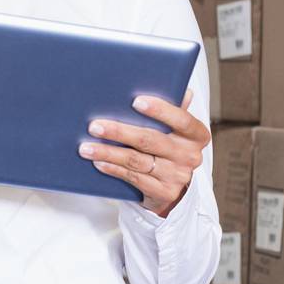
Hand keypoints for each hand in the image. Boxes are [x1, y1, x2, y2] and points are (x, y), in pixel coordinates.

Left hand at [79, 91, 209, 216]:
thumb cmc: (168, 149)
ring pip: (137, 161)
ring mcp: (177, 176)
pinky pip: (133, 178)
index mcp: (196, 135)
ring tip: (86, 147)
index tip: (136, 102)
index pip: (182, 119)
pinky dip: (113, 169)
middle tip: (94, 126)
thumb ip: (174, 110)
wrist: (172, 188)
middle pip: (150, 140)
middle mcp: (190, 156)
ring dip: (109, 152)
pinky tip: (98, 162)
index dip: (160, 110)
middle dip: (120, 132)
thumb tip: (182, 90)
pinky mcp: (164, 192)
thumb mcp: (174, 130)